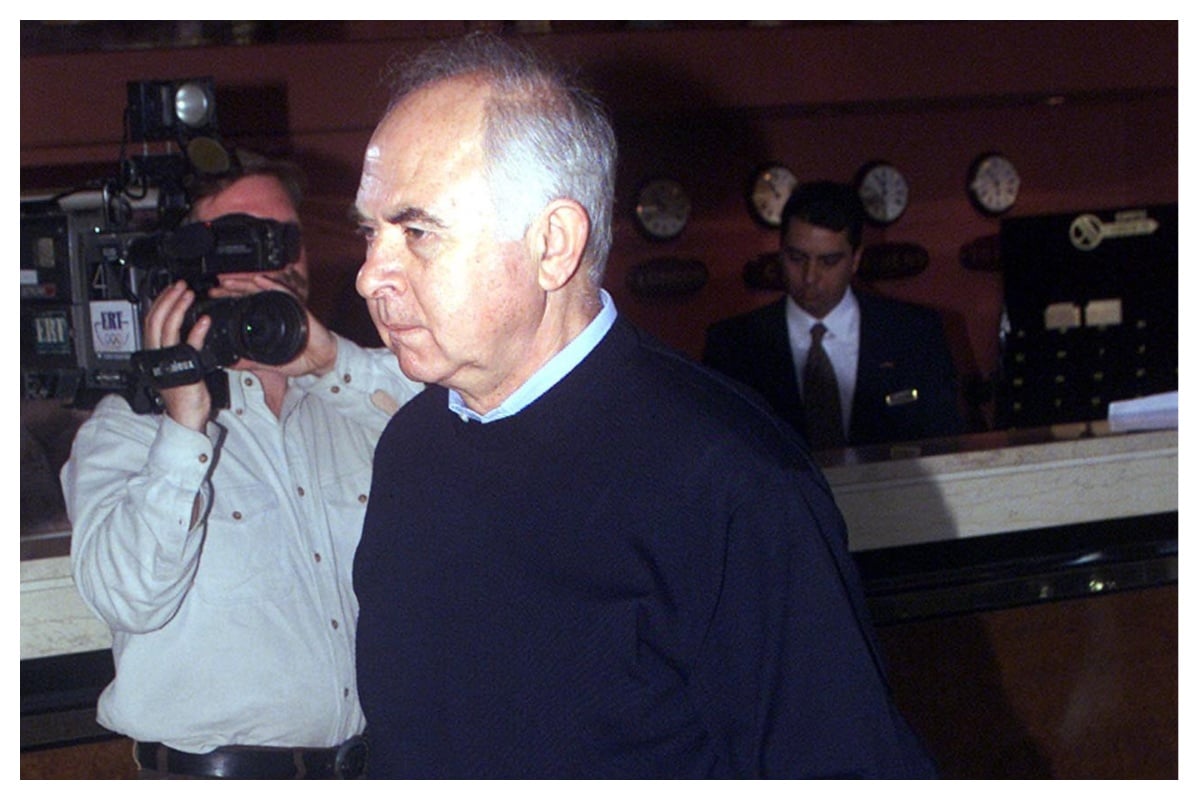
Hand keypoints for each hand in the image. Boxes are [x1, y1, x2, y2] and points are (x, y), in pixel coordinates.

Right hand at [143, 281, 212, 430]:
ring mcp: (168, 361)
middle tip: (180, 286)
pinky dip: (196, 331)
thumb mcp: (178, 364)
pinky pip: (188, 346)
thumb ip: (177, 347)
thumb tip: (184, 327)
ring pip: (167, 328)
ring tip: (189, 295)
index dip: (160, 302)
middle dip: (167, 299)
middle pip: (155, 320)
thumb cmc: (183, 393)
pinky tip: (204, 320)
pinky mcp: (184, 369)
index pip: (151, 321)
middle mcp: (157, 355)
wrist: (185, 416)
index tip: (171, 290)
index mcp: (154, 353)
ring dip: (178, 308)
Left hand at [212, 272, 337, 378]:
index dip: (229, 300)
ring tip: (229, 281)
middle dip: (232, 289)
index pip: (244, 305)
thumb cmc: (300, 358)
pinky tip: (259, 281)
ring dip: (245, 284)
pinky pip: (283, 293)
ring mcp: (286, 307)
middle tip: (215, 288)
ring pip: (262, 290)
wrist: (321, 361)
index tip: (213, 298)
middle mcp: (274, 311)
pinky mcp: (297, 308)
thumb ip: (249, 361)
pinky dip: (271, 286)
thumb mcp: (267, 362)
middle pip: (250, 295)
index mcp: (266, 320)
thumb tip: (230, 363)